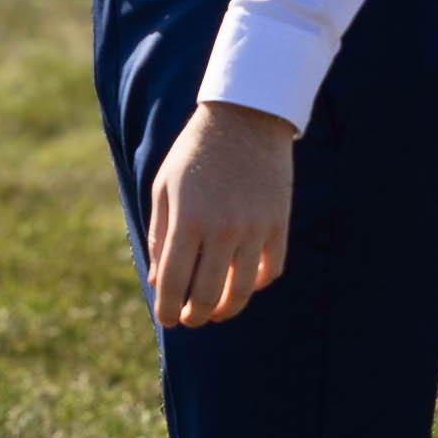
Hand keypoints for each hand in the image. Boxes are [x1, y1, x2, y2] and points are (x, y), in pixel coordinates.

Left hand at [146, 103, 296, 330]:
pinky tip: (244, 283)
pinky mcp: (278, 224)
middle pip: (207, 296)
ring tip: (217, 312)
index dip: (167, 309)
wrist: (245, 118)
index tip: (166, 319)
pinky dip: (257, 284)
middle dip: (195, 316)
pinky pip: (270, 269)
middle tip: (190, 319)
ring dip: (227, 309)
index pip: (174, 282)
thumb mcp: (165, 188)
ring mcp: (254, 228)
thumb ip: (159, 237)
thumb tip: (160, 283)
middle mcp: (222, 229)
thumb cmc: (195, 152)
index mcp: (187, 220)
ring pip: (242, 290)